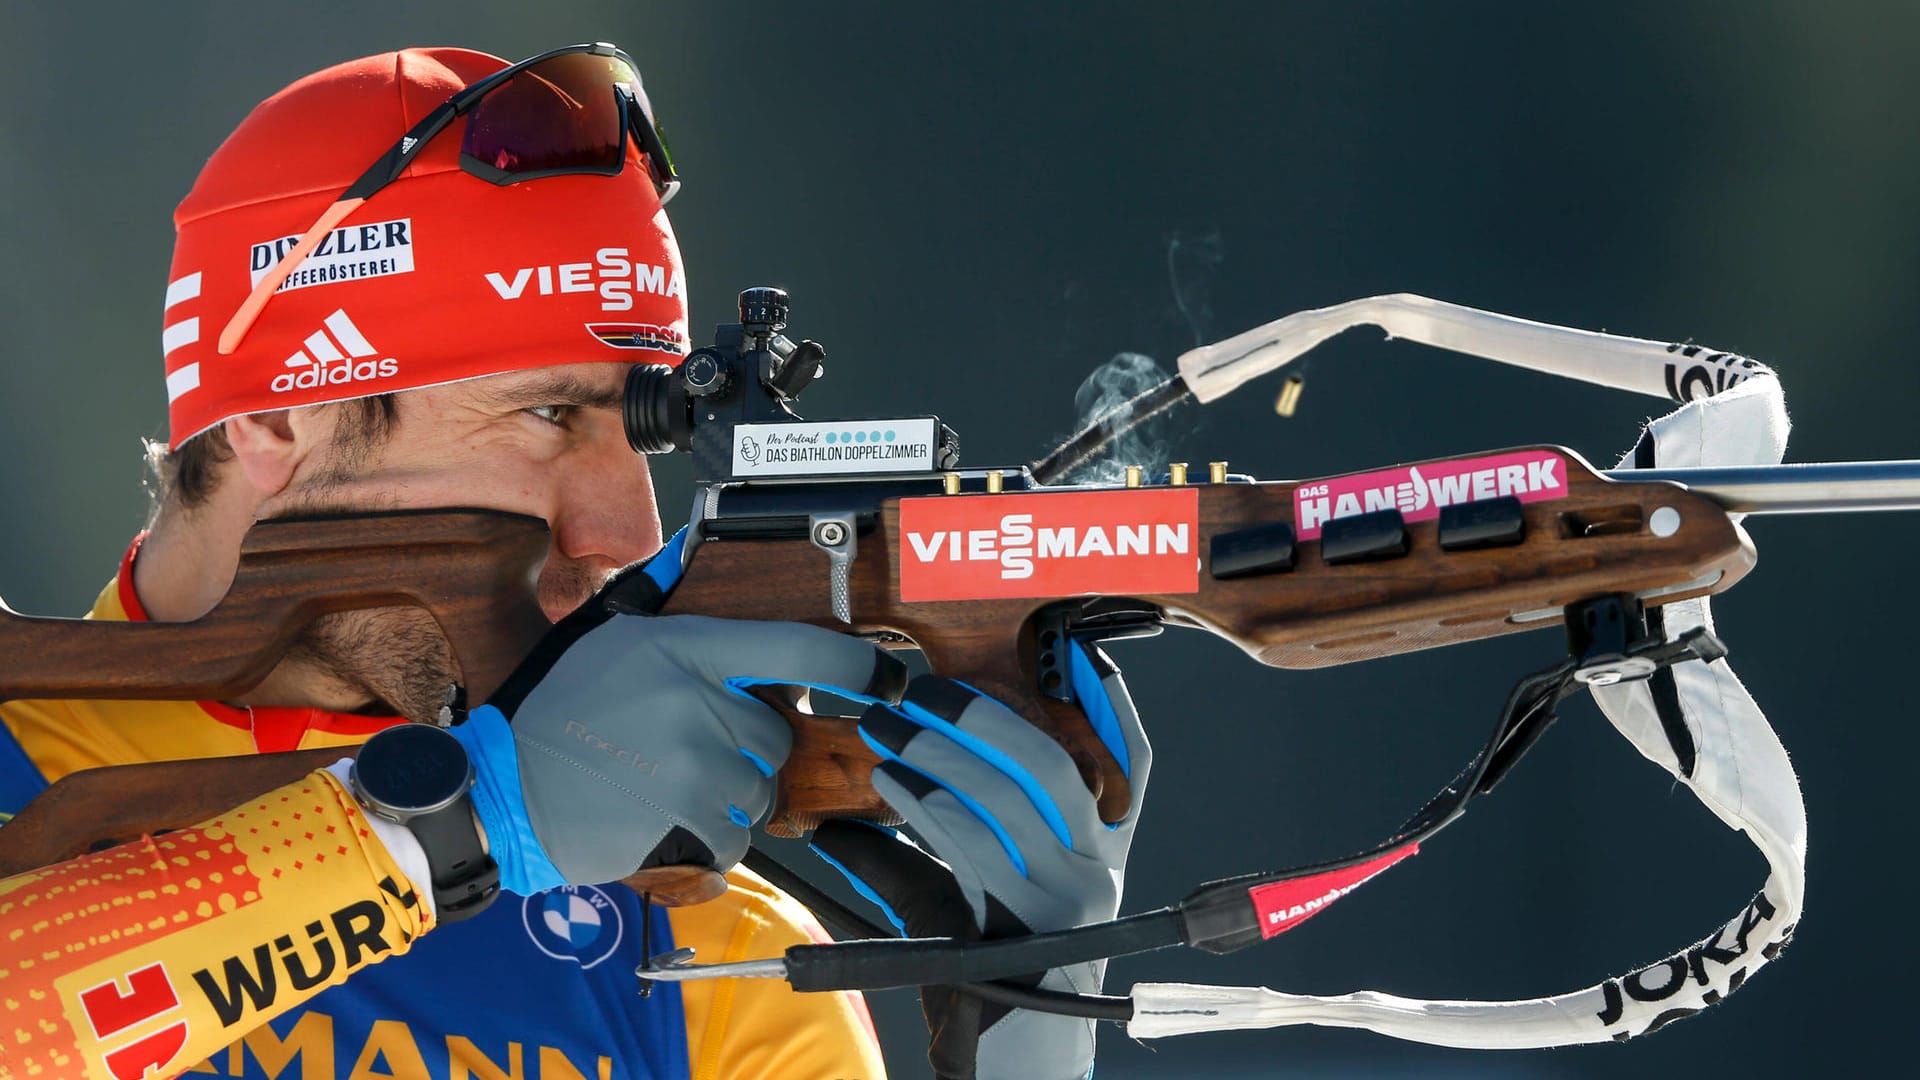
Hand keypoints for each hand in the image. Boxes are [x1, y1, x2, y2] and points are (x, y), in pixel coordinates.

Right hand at [450, 530, 905, 891]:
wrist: (505, 790)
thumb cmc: (557, 710)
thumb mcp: (605, 634)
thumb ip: (656, 593)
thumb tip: (692, 546)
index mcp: (688, 650)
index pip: (798, 648)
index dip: (857, 666)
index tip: (892, 680)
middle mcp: (699, 704)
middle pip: (777, 735)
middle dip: (749, 747)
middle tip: (689, 747)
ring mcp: (694, 766)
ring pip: (759, 792)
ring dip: (730, 797)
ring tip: (669, 785)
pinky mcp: (684, 821)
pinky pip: (735, 838)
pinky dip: (712, 839)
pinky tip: (665, 819)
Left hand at [810, 641, 1150, 1079]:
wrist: (1007, 1070)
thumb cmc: (987, 986)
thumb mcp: (958, 908)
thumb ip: (914, 858)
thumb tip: (842, 817)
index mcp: (1097, 855)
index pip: (1129, 763)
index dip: (1108, 702)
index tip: (1075, 649)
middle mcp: (1098, 871)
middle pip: (1054, 763)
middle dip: (985, 715)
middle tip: (920, 688)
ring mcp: (1074, 899)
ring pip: (1017, 797)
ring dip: (944, 753)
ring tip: (887, 730)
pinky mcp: (1038, 927)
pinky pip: (984, 849)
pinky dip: (935, 808)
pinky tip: (894, 787)